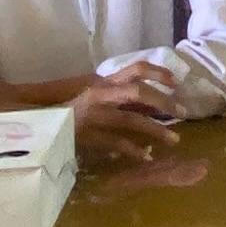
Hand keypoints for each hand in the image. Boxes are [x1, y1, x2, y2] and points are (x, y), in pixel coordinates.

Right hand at [66, 72, 181, 164]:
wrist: (43, 125)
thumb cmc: (72, 110)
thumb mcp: (97, 97)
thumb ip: (121, 97)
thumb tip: (153, 103)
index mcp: (105, 83)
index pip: (135, 69)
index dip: (158, 72)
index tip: (176, 82)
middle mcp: (102, 95)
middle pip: (138, 92)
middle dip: (163, 102)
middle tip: (182, 113)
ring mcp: (96, 115)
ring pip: (132, 119)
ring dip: (156, 130)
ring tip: (175, 139)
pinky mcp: (90, 135)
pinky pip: (118, 143)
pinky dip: (135, 150)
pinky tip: (147, 157)